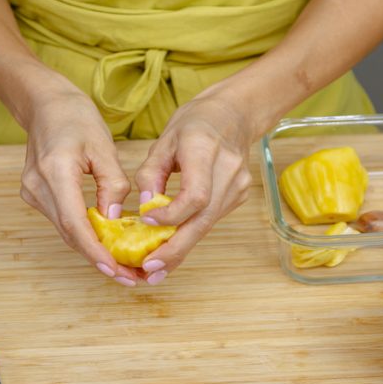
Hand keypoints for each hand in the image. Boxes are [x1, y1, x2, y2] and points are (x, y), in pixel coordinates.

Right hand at [15, 76, 139, 284]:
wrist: (45, 104)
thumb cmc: (76, 117)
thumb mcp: (104, 147)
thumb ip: (112, 185)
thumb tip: (115, 222)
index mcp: (55, 172)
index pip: (75, 223)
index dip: (95, 251)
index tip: (116, 270)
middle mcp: (37, 187)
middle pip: (69, 233)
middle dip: (99, 258)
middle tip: (130, 277)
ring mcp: (32, 192)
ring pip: (66, 230)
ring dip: (93, 249)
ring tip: (123, 266)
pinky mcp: (35, 194)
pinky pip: (63, 220)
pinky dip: (84, 233)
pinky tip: (106, 243)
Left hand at [134, 93, 255, 283]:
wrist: (233, 115)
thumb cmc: (194, 124)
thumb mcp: (163, 140)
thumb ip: (151, 174)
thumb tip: (144, 207)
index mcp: (205, 149)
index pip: (195, 195)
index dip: (170, 215)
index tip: (145, 220)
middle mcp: (228, 170)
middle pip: (203, 219)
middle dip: (175, 248)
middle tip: (150, 268)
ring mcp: (238, 186)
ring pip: (207, 225)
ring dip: (180, 247)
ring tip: (156, 267)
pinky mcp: (238, 196)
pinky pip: (210, 221)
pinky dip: (190, 235)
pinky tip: (172, 246)